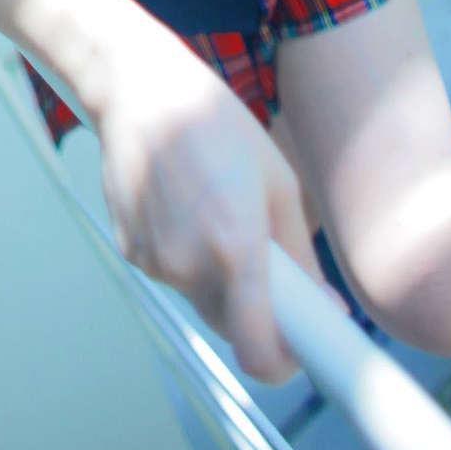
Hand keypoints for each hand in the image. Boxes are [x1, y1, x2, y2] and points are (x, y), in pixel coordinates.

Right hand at [92, 12, 349, 384]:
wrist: (137, 87)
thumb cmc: (216, 123)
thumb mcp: (277, 182)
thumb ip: (299, 256)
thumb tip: (322, 307)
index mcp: (235, 248)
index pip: (259, 355)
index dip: (284, 361)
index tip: (299, 344)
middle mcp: (188, 265)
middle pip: (231, 326)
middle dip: (254, 307)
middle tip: (264, 256)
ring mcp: (152, 260)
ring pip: (200, 297)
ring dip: (218, 276)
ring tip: (216, 208)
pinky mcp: (128, 249)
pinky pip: (170, 273)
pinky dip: (185, 254)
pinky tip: (182, 202)